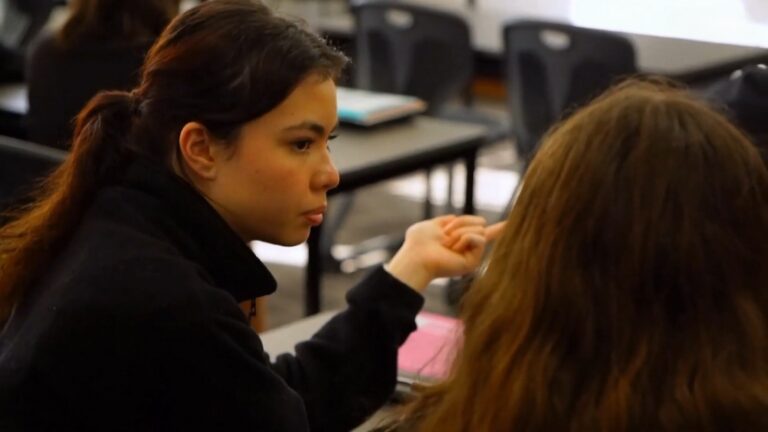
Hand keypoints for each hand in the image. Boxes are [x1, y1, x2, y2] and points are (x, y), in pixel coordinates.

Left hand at [386, 215, 505, 291]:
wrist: (416, 256)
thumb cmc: (419, 242)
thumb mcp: (432, 224)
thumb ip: (445, 221)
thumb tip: (454, 217)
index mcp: (459, 239)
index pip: (482, 231)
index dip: (499, 228)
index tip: (512, 224)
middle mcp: (468, 248)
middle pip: (480, 222)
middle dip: (460, 222)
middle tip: (444, 236)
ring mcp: (472, 256)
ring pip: (480, 229)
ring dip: (459, 231)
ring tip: (447, 244)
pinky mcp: (473, 262)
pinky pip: (478, 238)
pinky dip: (463, 238)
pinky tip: (453, 249)